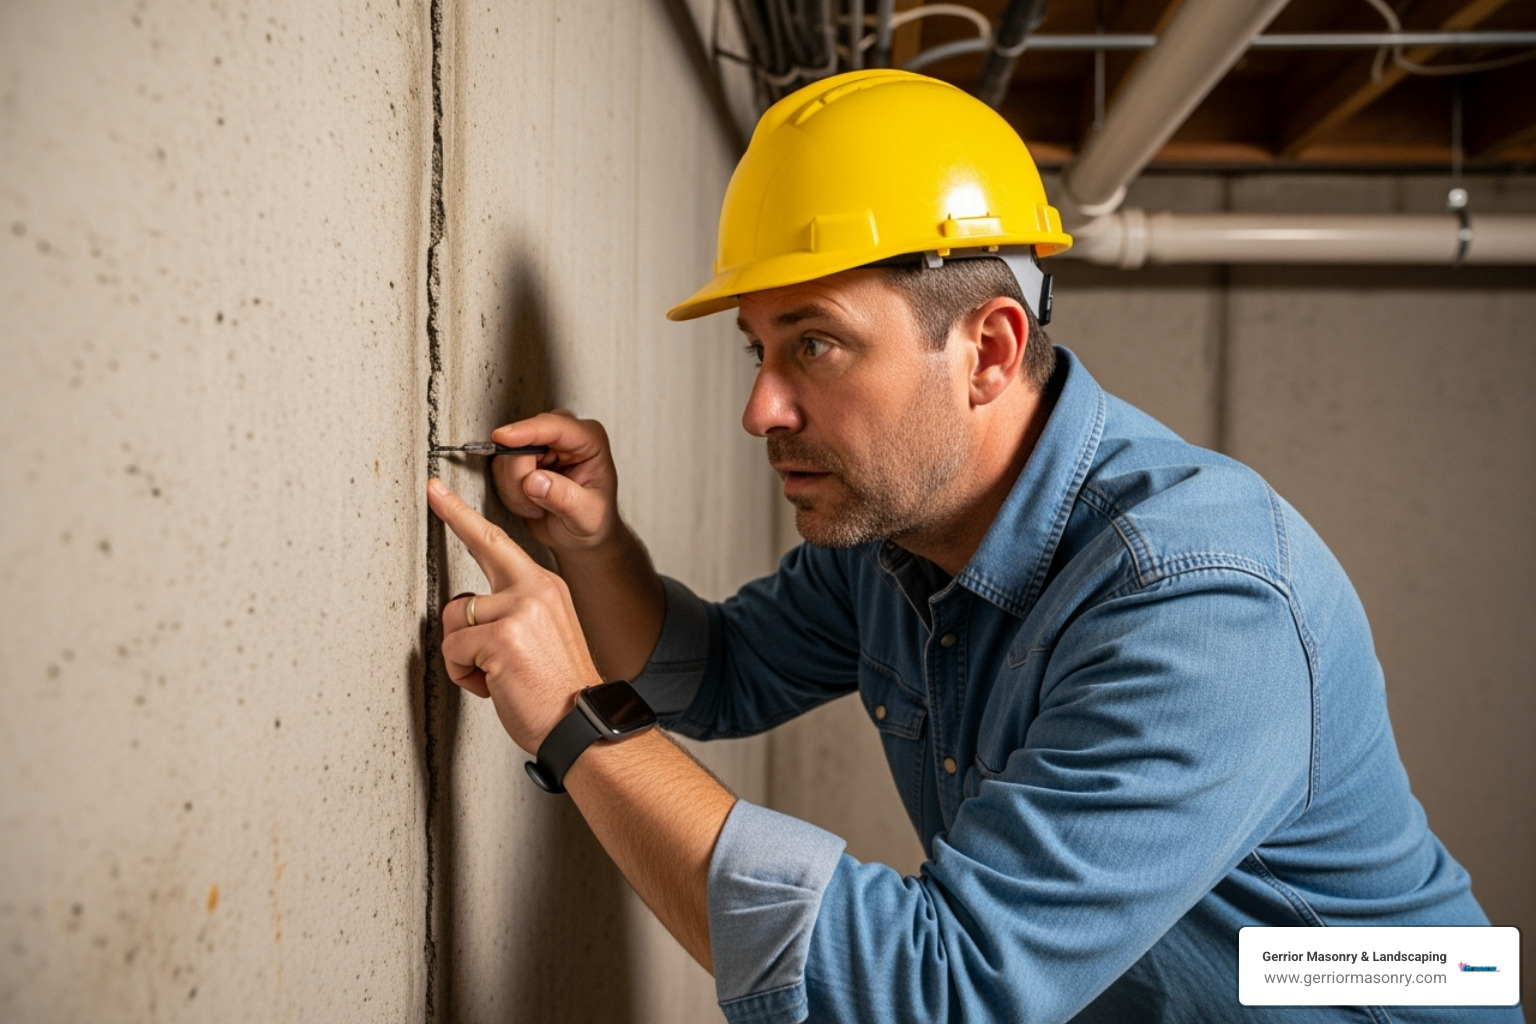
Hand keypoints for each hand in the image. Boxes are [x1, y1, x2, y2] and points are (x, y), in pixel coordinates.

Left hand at [427, 478, 602, 752]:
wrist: (584, 724)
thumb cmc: (561, 691)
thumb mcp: (542, 638)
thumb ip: (511, 614)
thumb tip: (469, 614)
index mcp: (547, 589)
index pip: (501, 542)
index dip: (464, 516)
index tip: (440, 491)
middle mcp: (536, 590)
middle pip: (479, 554)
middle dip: (453, 514)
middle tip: (432, 489)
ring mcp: (520, 610)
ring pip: (456, 619)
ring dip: (464, 655)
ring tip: (496, 676)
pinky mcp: (502, 637)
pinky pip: (454, 650)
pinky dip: (464, 675)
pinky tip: (494, 686)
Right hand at [488, 410, 619, 554]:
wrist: (581, 536)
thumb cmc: (594, 522)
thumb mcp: (587, 516)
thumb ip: (564, 498)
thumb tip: (534, 481)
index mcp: (589, 441)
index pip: (555, 427)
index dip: (527, 432)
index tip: (504, 438)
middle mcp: (564, 438)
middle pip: (523, 441)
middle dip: (521, 476)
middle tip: (537, 504)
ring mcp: (540, 447)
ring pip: (506, 456)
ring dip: (515, 490)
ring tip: (539, 506)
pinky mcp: (522, 459)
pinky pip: (500, 469)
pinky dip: (509, 493)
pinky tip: (529, 504)